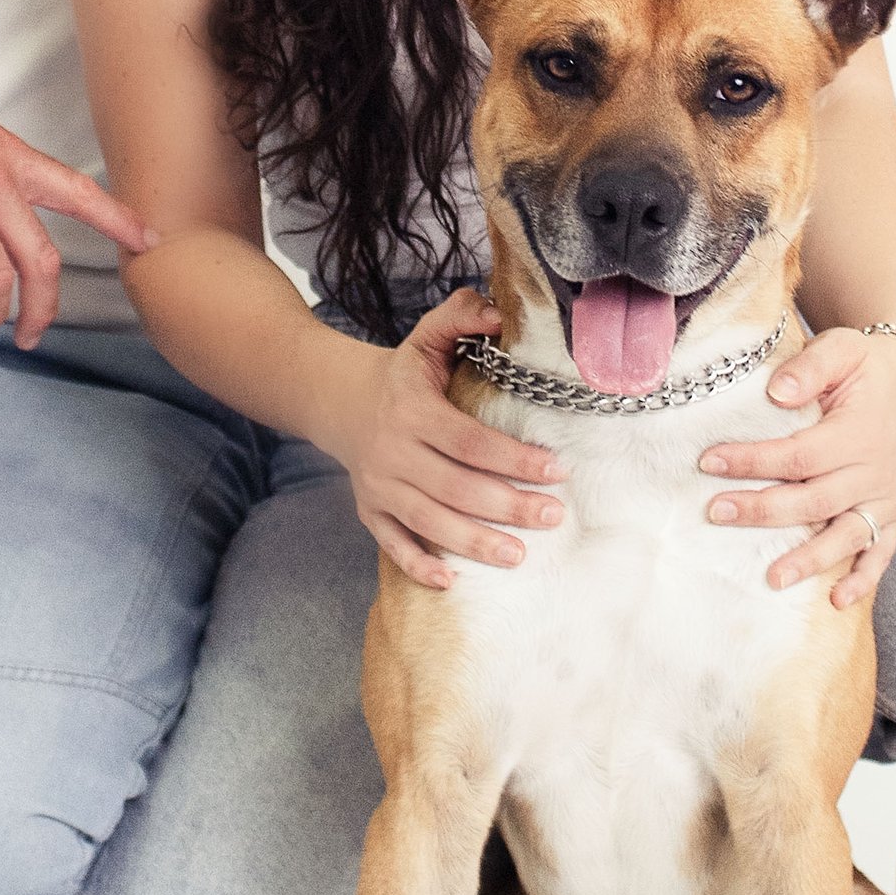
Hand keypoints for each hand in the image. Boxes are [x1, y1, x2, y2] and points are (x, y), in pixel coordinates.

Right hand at [323, 289, 568, 589]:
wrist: (338, 401)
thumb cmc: (402, 374)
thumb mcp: (426, 338)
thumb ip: (461, 317)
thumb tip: (498, 312)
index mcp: (413, 411)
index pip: (469, 441)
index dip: (513, 458)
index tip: (556, 470)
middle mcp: (393, 452)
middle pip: (455, 487)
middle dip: (506, 505)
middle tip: (552, 517)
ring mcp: (379, 486)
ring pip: (429, 521)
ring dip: (474, 542)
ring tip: (519, 555)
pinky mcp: (370, 511)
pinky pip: (392, 544)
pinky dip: (417, 565)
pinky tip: (451, 582)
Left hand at [698, 325, 895, 608]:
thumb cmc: (865, 366)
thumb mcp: (841, 348)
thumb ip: (810, 367)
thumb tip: (777, 392)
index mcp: (858, 433)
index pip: (798, 455)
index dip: (753, 461)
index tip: (709, 462)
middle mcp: (875, 472)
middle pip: (814, 500)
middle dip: (763, 510)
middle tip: (716, 513)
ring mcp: (886, 498)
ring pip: (846, 535)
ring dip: (810, 559)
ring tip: (773, 579)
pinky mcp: (894, 514)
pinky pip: (882, 552)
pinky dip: (864, 578)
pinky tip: (837, 599)